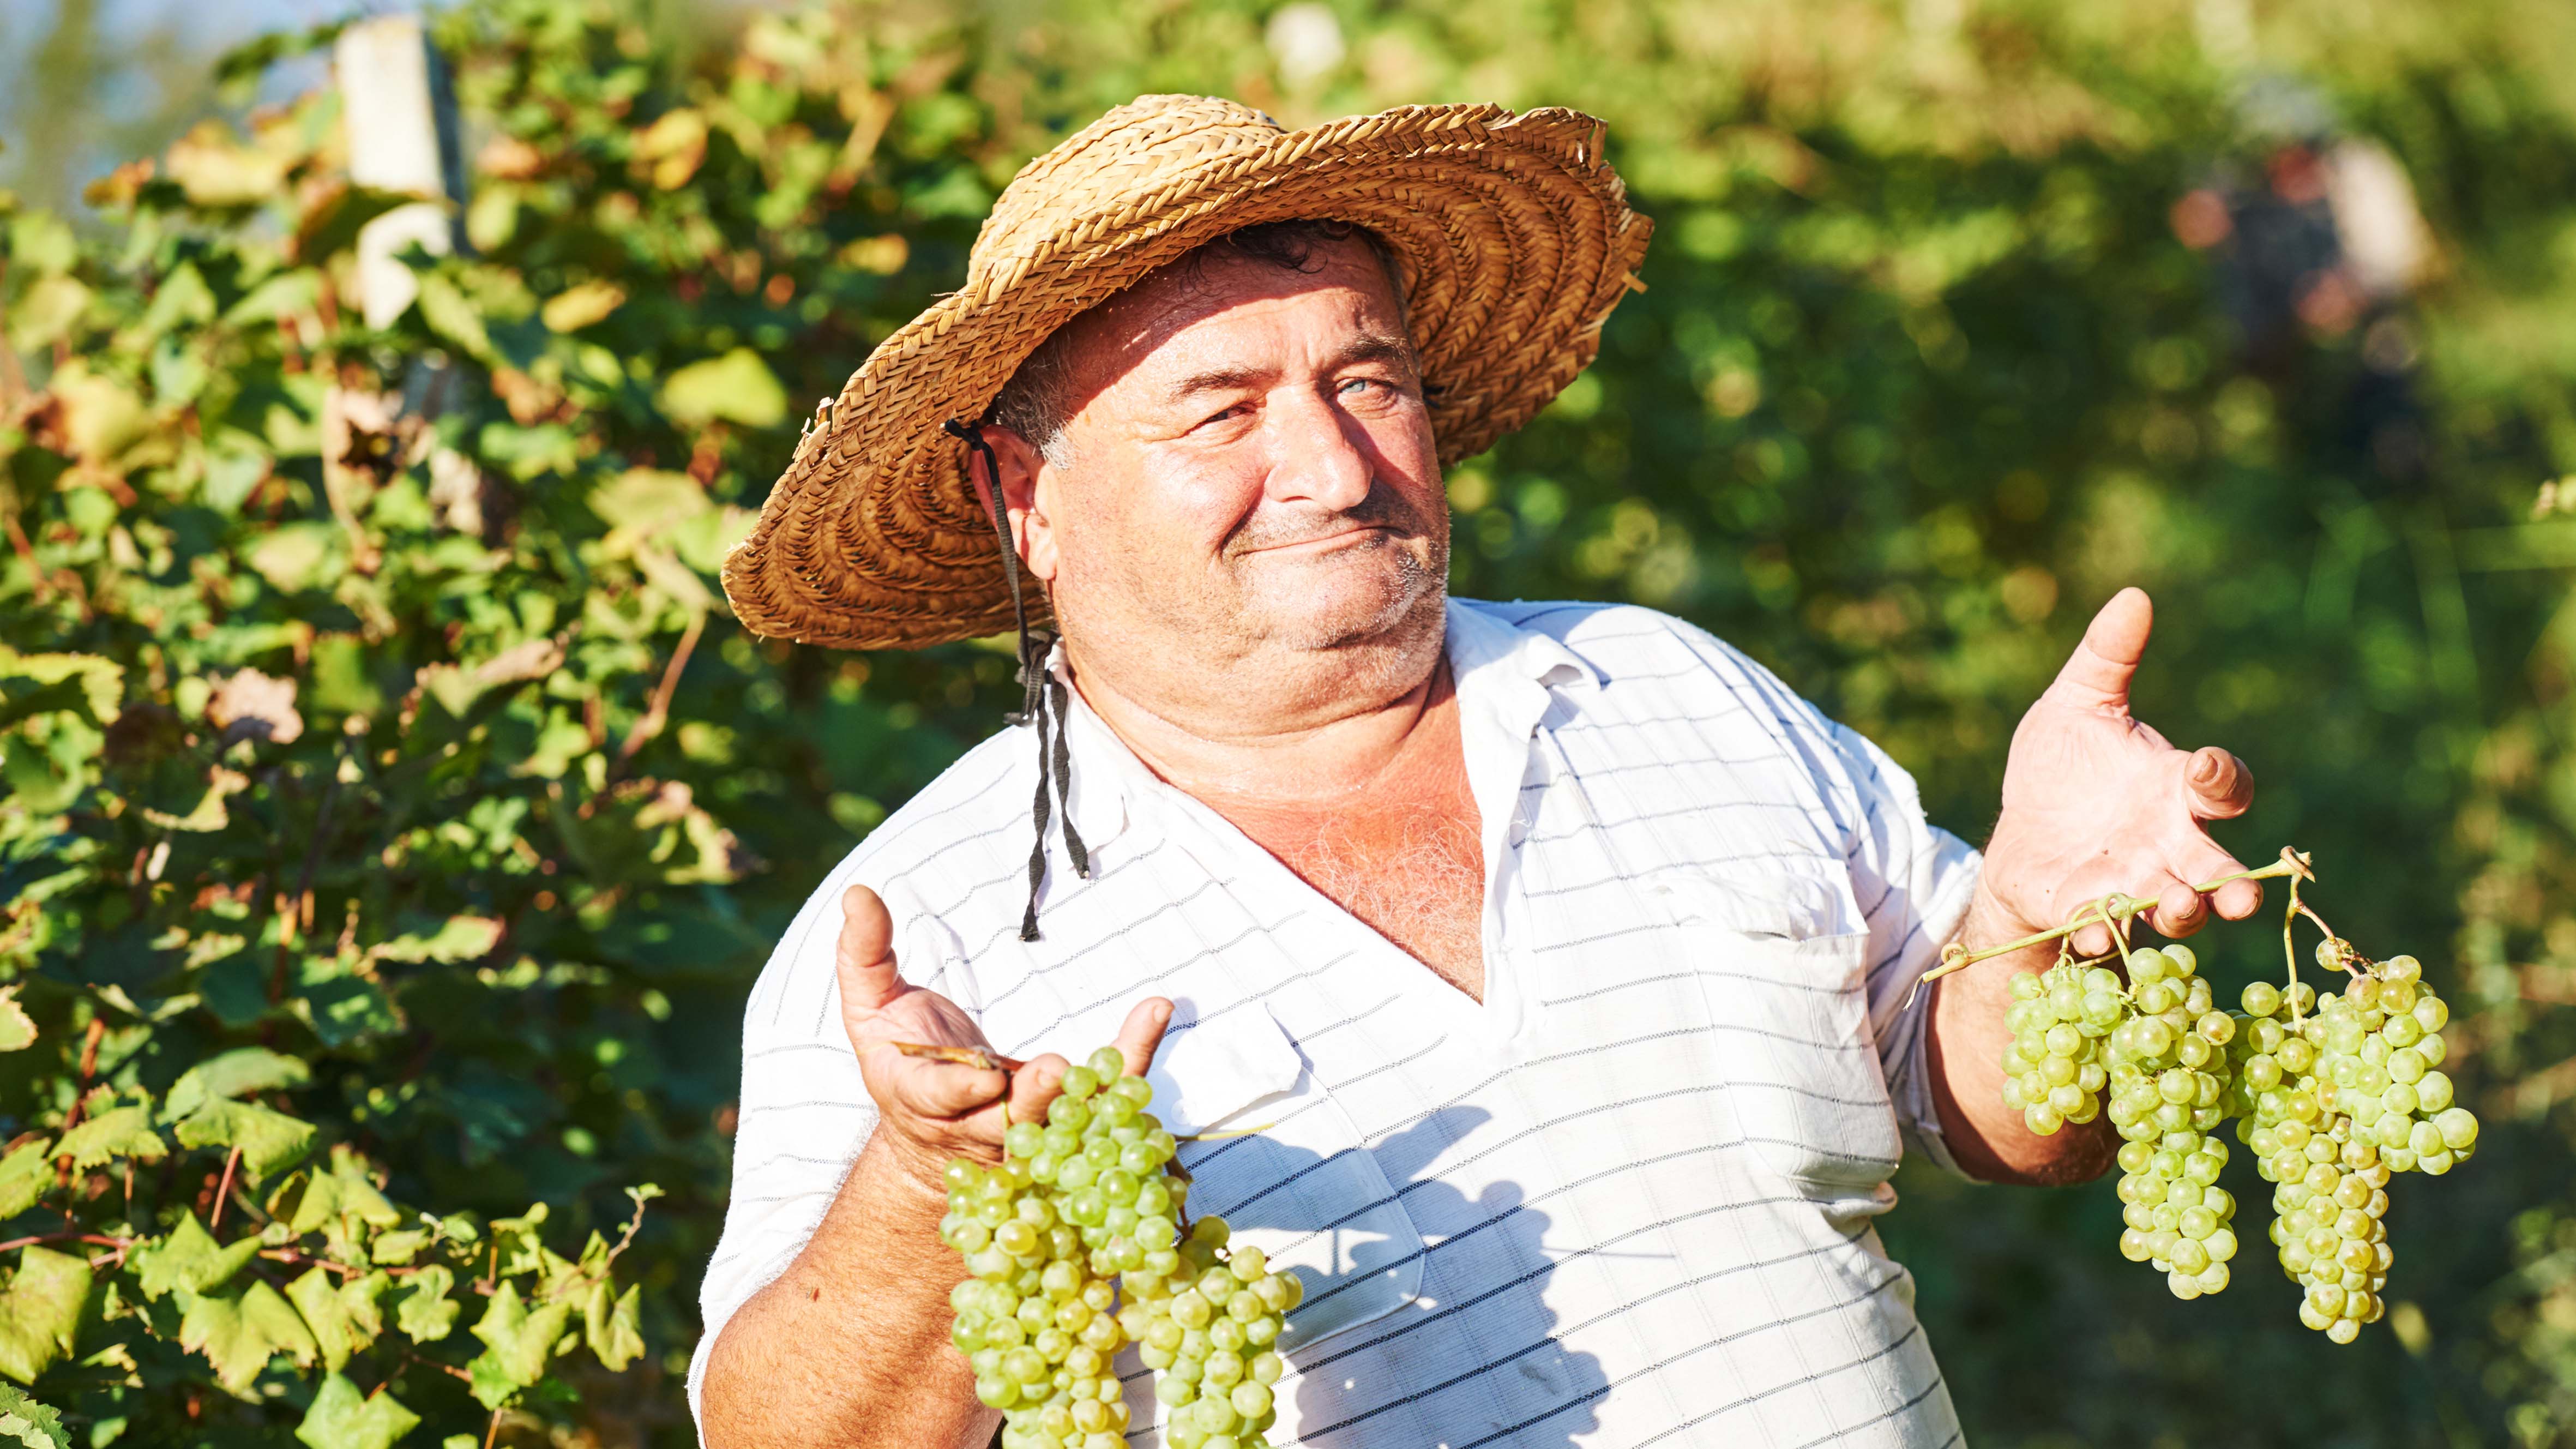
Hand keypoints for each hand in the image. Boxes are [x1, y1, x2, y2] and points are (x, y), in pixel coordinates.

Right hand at [834, 883, 1173, 1191]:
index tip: (983, 1075)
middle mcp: (976, 1124)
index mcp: (919, 1096)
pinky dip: (1133, 1056)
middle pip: (1011, 1120)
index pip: (939, 1097)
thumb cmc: (901, 1051)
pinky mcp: (1065, 1119)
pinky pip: (1105, 1094)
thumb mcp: (870, 1004)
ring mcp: (1028, 1128)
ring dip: (1105, 1082)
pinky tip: (1156, 1011)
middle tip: (1059, 1070)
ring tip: (1139, 1029)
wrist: (934, 1127)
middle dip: (1035, 1097)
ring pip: (1069, 1117)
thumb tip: (859, 893)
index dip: (960, 1088)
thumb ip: (866, 954)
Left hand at [1970, 588, 2262, 960]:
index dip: (2223, 782)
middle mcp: (2167, 844)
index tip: (2205, 772)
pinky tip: (2089, 932)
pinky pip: (2098, 927)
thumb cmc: (2063, 764)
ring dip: (2176, 913)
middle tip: (2240, 895)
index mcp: (2174, 789)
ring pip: (2172, 909)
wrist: (2018, 825)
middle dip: (2231, 884)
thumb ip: (2107, 656)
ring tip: (2172, 908)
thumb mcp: (2076, 701)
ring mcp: (2130, 883)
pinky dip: (2098, 932)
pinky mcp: (2081, 910)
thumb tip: (2135, 595)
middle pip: (2216, 869)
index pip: (2222, 787)